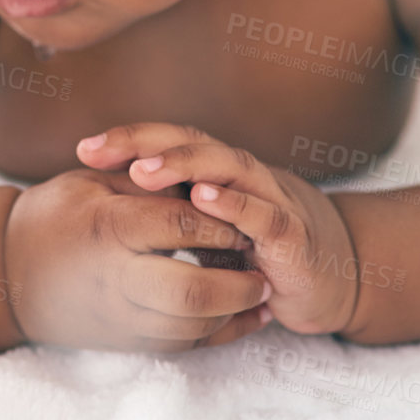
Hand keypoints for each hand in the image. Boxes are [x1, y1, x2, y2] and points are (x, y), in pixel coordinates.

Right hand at [2, 166, 272, 352]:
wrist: (8, 274)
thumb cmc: (54, 216)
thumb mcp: (91, 180)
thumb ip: (146, 181)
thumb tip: (202, 184)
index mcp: (107, 228)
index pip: (179, 225)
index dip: (219, 218)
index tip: (242, 214)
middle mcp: (114, 280)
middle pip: (191, 293)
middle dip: (237, 283)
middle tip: (261, 267)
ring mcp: (119, 319)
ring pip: (192, 328)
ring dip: (234, 312)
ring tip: (258, 289)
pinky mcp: (126, 343)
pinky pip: (183, 347)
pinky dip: (219, 333)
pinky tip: (243, 316)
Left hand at [77, 123, 359, 335]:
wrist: (336, 279)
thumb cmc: (261, 252)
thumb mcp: (208, 231)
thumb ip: (171, 215)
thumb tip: (106, 209)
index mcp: (219, 173)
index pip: (171, 142)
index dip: (129, 140)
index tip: (83, 149)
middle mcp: (243, 176)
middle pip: (193, 142)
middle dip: (143, 143)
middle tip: (98, 150)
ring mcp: (271, 200)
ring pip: (227, 168)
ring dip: (184, 165)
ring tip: (143, 171)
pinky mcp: (294, 236)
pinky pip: (263, 213)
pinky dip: (235, 204)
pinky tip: (204, 198)